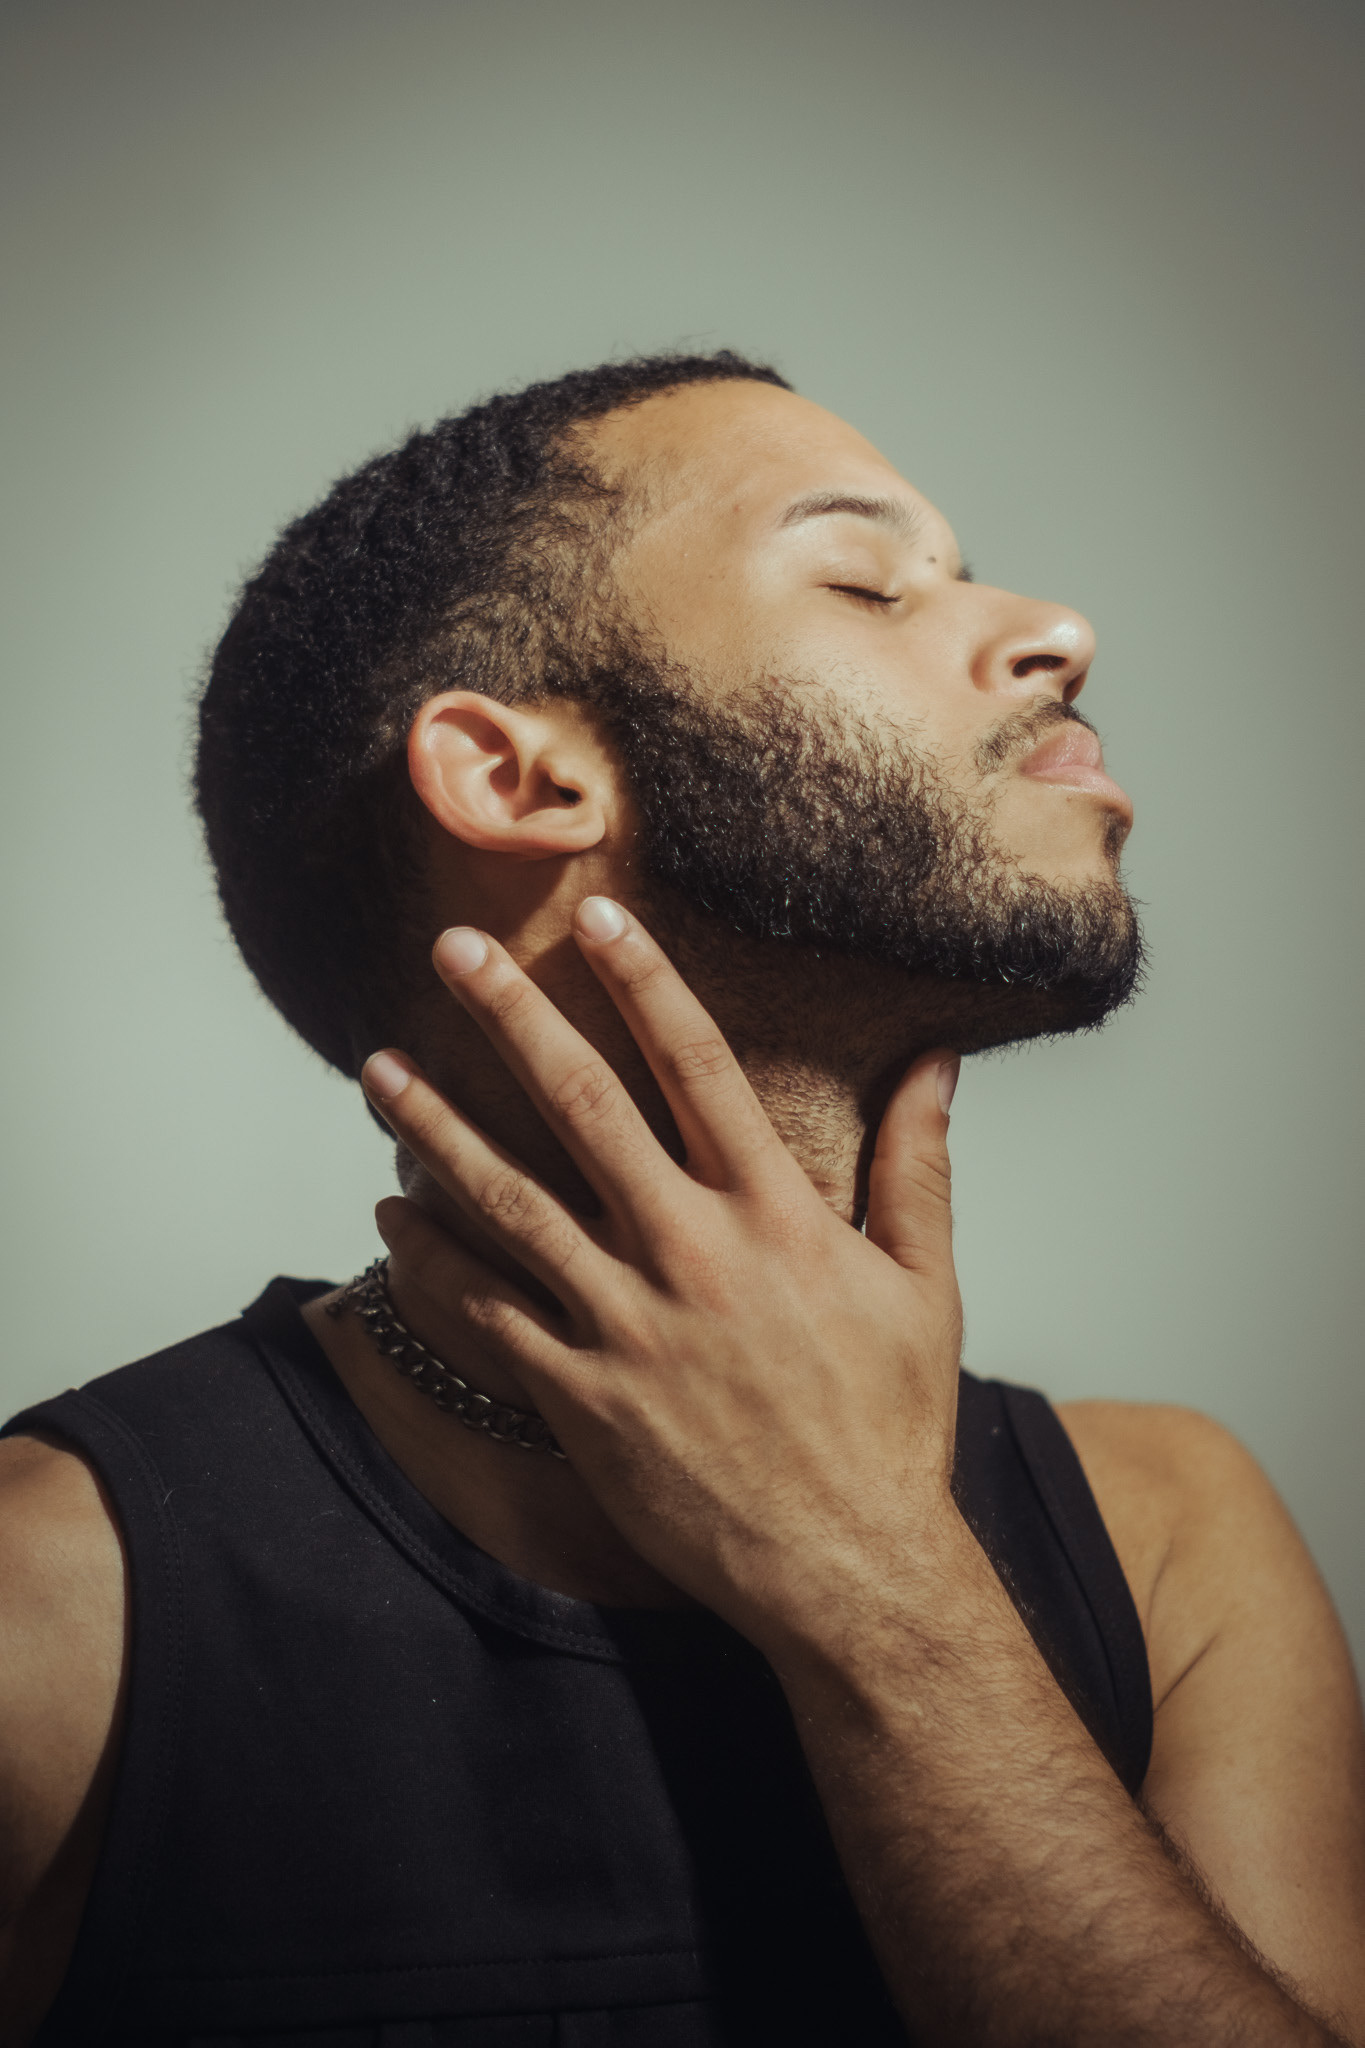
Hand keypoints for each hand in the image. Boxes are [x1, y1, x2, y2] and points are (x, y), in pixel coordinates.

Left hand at [362, 897, 963, 1656]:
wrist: (849, 1570)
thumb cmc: (889, 1427)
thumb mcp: (925, 1285)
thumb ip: (917, 1164)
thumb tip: (936, 1061)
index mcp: (776, 1216)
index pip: (699, 1065)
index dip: (644, 982)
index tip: (595, 917)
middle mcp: (691, 1254)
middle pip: (580, 1108)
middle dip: (512, 1016)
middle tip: (452, 950)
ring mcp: (626, 1327)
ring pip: (509, 1203)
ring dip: (436, 1128)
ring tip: (377, 1070)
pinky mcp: (582, 1398)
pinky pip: (487, 1314)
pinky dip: (433, 1260)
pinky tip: (392, 1213)